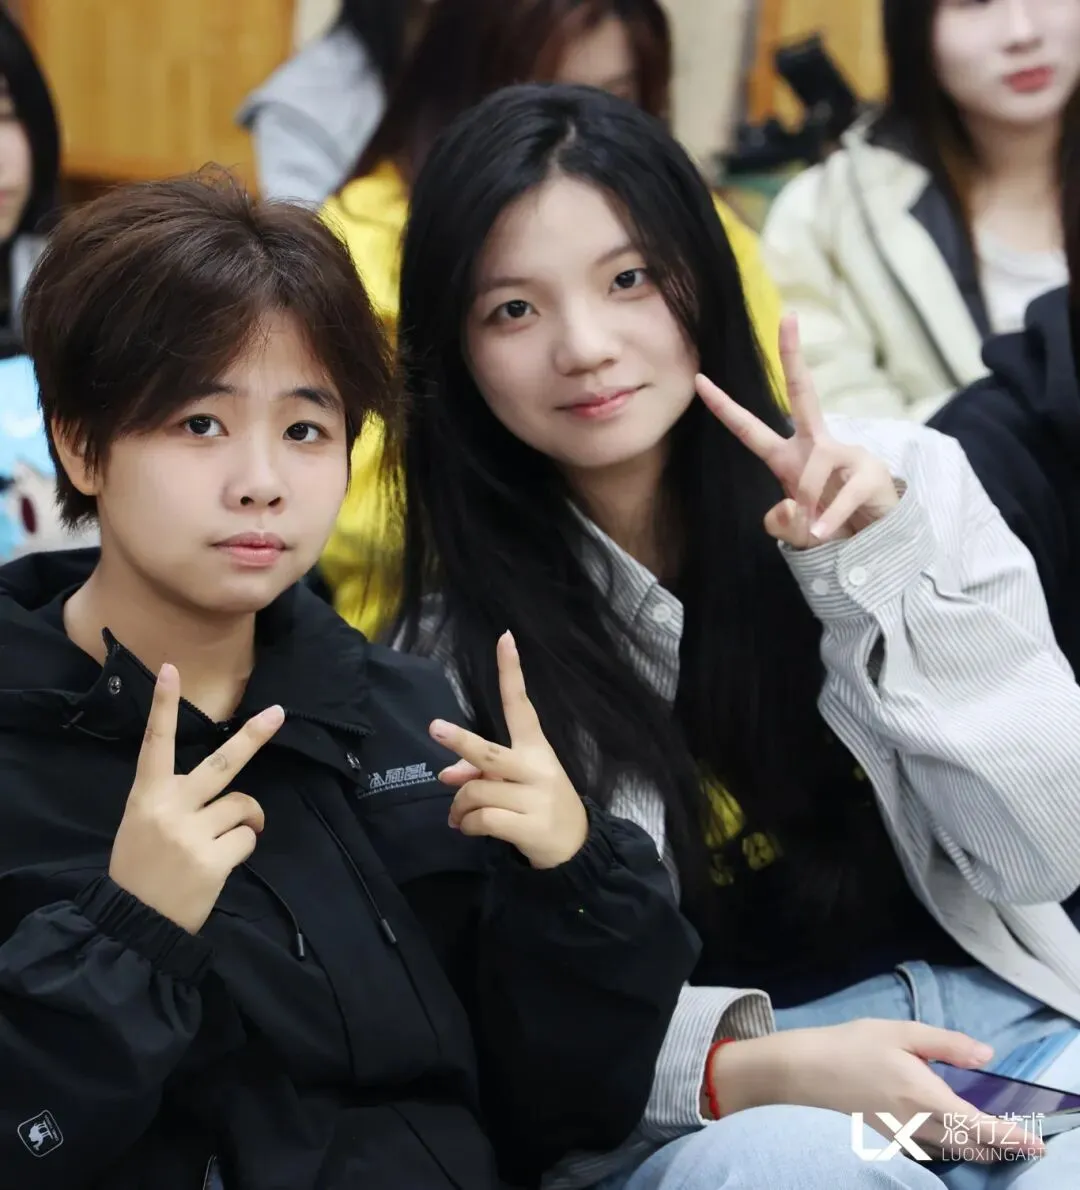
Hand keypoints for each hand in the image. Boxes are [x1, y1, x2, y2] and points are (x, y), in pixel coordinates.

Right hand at [109, 663, 283, 933]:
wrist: (132, 925)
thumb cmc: (139, 870)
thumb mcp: (141, 825)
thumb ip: (174, 800)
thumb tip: (222, 791)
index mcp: (146, 796)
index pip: (155, 742)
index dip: (163, 705)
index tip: (171, 668)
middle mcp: (170, 807)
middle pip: (221, 764)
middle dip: (253, 737)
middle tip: (278, 713)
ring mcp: (193, 833)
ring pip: (243, 807)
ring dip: (243, 823)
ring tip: (218, 844)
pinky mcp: (214, 858)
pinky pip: (248, 839)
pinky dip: (241, 848)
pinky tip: (219, 865)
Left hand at [429, 632, 588, 869]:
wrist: (576, 848)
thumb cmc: (539, 804)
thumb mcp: (515, 783)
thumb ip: (480, 773)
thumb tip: (446, 774)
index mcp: (536, 749)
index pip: (522, 706)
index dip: (511, 673)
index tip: (504, 638)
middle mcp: (536, 768)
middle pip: (489, 753)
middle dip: (460, 741)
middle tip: (434, 728)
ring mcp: (535, 798)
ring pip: (476, 791)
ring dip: (458, 806)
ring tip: (458, 816)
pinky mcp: (529, 826)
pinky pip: (482, 819)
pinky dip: (467, 826)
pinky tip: (468, 829)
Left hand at [696, 314, 899, 546]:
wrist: (875, 538)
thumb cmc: (829, 525)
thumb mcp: (795, 530)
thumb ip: (781, 524)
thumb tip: (788, 510)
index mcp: (788, 457)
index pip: (749, 428)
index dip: (724, 407)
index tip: (700, 378)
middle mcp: (816, 446)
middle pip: (803, 394)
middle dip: (794, 357)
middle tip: (787, 317)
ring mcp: (846, 456)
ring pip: (810, 476)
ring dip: (807, 509)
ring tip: (817, 529)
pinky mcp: (869, 475)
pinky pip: (837, 500)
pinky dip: (826, 520)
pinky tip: (821, 533)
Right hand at [707, 1020, 1043, 1161]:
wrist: (800, 1073)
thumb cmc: (849, 1046)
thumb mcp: (898, 1032)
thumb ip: (945, 1043)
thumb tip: (986, 1055)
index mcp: (925, 1097)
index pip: (981, 1127)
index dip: (1011, 1136)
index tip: (1034, 1141)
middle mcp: (918, 1125)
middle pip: (971, 1147)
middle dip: (999, 1146)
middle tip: (1018, 1138)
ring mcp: (901, 1136)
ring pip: (952, 1151)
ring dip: (976, 1148)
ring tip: (992, 1138)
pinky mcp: (885, 1138)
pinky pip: (929, 1148)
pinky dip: (949, 1145)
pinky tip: (947, 1131)